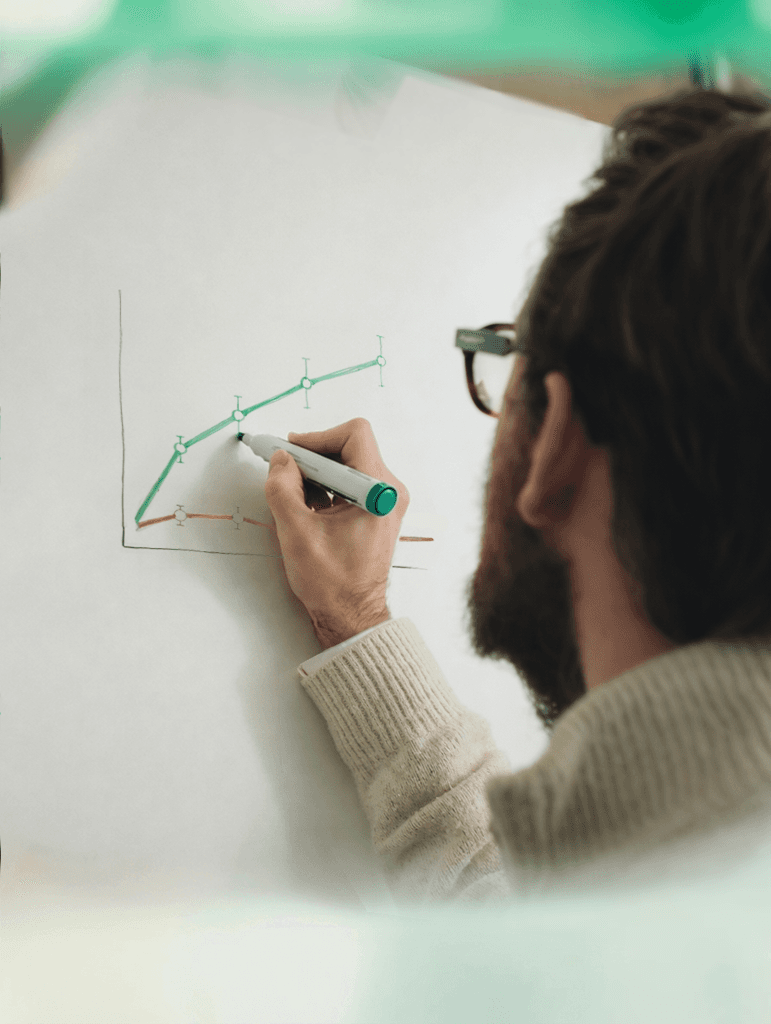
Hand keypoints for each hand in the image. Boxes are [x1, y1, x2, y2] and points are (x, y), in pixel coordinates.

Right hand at [264, 418, 409, 648]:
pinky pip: (349, 482)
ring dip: (317, 472)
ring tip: (293, 493)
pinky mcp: (375, 510)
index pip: (353, 435)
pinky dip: (325, 486)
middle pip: (350, 447)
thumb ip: (283, 488)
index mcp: (379, 492)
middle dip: (313, 455)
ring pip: (347, 464)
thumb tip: (280, 460)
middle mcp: (389, 492)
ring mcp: (384, 501)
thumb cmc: (333, 584)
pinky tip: (305, 504)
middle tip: (285, 470)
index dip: (317, 438)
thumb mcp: (296, 533)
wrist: (351, 615)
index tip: (291, 452)